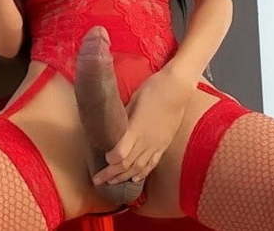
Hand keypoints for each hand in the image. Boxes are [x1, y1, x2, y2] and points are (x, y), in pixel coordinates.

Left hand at [92, 67, 192, 185]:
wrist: (176, 89)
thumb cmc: (152, 89)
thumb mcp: (133, 101)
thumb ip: (124, 117)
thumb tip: (113, 126)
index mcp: (136, 129)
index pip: (121, 154)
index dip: (110, 161)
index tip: (101, 161)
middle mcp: (146, 141)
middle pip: (127, 165)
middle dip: (111, 175)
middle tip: (97, 181)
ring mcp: (157, 144)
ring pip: (139, 168)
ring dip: (124, 177)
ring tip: (112, 183)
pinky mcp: (164, 144)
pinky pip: (152, 163)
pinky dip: (142, 173)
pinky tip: (135, 178)